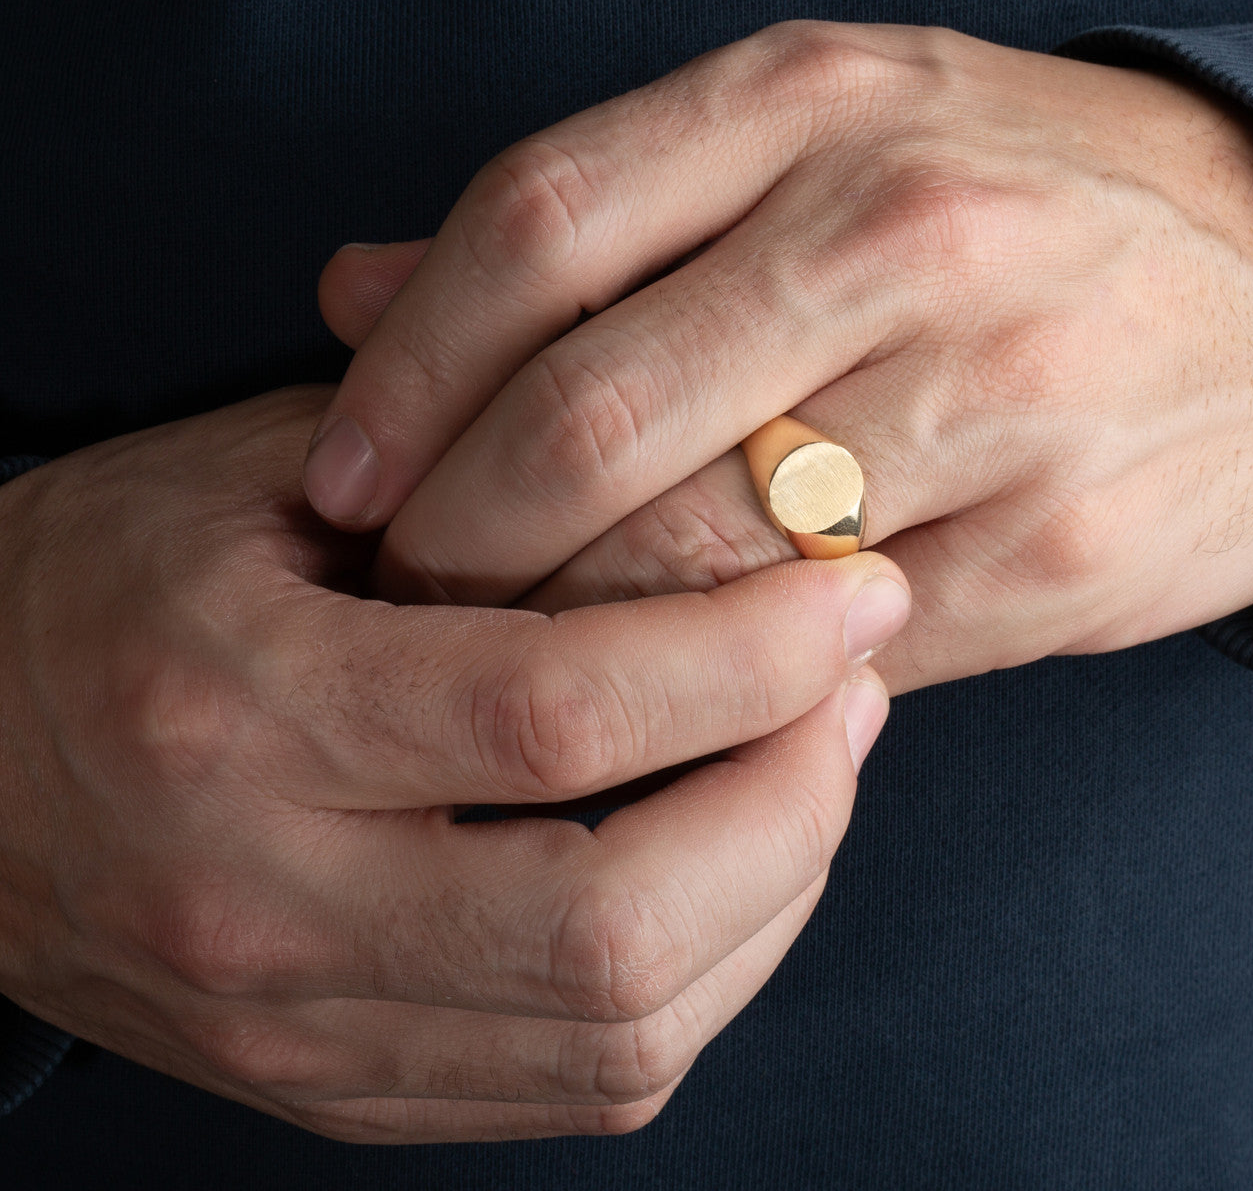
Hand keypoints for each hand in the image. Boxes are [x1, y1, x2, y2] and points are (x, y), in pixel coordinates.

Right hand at [0, 386, 907, 1141]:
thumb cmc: (103, 585)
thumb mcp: (248, 476)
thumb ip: (455, 458)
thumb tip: (685, 468)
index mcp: (241, 706)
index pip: (559, 713)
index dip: (751, 656)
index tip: (854, 594)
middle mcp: (268, 899)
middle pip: (618, 923)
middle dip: (796, 802)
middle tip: (852, 689)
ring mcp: (300, 1024)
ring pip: (620, 1031)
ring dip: (772, 897)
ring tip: (811, 769)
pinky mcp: (332, 1089)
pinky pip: (577, 1085)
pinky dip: (701, 981)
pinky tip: (731, 873)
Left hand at [309, 22, 1252, 692]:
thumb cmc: (1006, 208)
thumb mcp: (809, 143)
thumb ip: (586, 222)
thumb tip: (354, 294)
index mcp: (812, 107)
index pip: (537, 228)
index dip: (407, 373)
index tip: (344, 477)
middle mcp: (900, 232)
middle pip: (591, 414)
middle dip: (459, 534)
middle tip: (408, 592)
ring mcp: (990, 398)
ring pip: (693, 557)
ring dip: (565, 626)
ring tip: (508, 650)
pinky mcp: (1050, 552)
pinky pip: (813, 652)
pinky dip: (710, 684)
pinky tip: (662, 688)